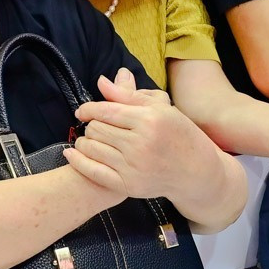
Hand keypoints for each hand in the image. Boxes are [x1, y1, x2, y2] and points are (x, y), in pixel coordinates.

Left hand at [67, 69, 210, 204]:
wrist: (195, 171)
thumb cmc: (179, 134)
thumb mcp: (160, 109)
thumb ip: (128, 96)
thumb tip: (101, 82)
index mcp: (149, 120)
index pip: (106, 111)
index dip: (88, 109)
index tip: (83, 111)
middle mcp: (141, 144)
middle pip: (96, 129)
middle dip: (91, 125)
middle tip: (94, 127)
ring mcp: (134, 167)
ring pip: (92, 148)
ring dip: (84, 141)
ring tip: (89, 139)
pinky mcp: (129, 186)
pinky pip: (93, 171)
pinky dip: (78, 161)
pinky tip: (72, 154)